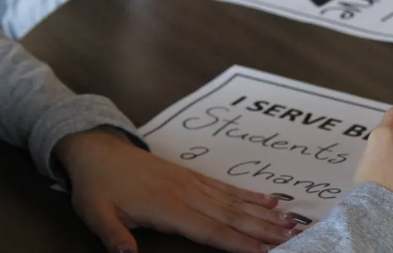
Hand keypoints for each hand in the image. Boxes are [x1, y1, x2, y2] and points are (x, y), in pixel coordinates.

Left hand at [57, 129, 300, 252]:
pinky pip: (226, 188)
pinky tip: (269, 200)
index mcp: (167, 207)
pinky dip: (249, 195)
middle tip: (295, 238)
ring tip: (292, 223)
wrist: (96, 149)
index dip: (239, 244)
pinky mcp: (191, 177)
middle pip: (233, 216)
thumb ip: (114, 237)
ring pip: (235, 202)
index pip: (211, 231)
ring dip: (265, 214)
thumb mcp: (97, 214)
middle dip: (264, 230)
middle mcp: (187, 194)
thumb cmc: (96, 186)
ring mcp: (192, 183)